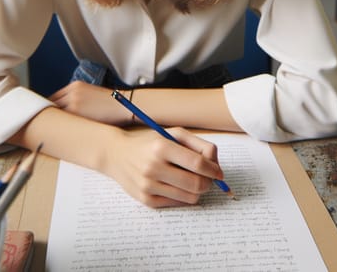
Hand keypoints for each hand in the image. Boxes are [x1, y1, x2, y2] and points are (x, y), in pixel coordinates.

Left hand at [50, 82, 129, 124]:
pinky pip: (63, 120)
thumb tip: (65, 109)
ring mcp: (73, 101)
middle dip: (50, 114)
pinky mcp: (76, 112)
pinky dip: (61, 126)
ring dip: (54, 121)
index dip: (51, 107)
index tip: (48, 115)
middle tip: (46, 125)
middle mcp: (72, 91)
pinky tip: (61, 132)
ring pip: (56, 112)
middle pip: (52, 104)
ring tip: (52, 131)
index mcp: (76, 85)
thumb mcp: (91, 93)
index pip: (55, 96)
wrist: (123, 105)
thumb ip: (77, 98)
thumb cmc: (110, 103)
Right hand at [103, 127, 223, 206]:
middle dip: (209, 183)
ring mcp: (148, 185)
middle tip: (209, 179)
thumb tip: (216, 165)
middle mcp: (153, 167)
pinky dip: (183, 197)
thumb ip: (198, 144)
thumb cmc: (149, 142)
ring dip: (197, 191)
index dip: (214, 170)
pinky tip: (177, 186)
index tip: (219, 173)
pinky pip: (176, 204)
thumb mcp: (172, 134)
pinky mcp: (146, 200)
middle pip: (196, 184)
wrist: (117, 154)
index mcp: (161, 146)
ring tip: (192, 181)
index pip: (198, 164)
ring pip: (189, 197)